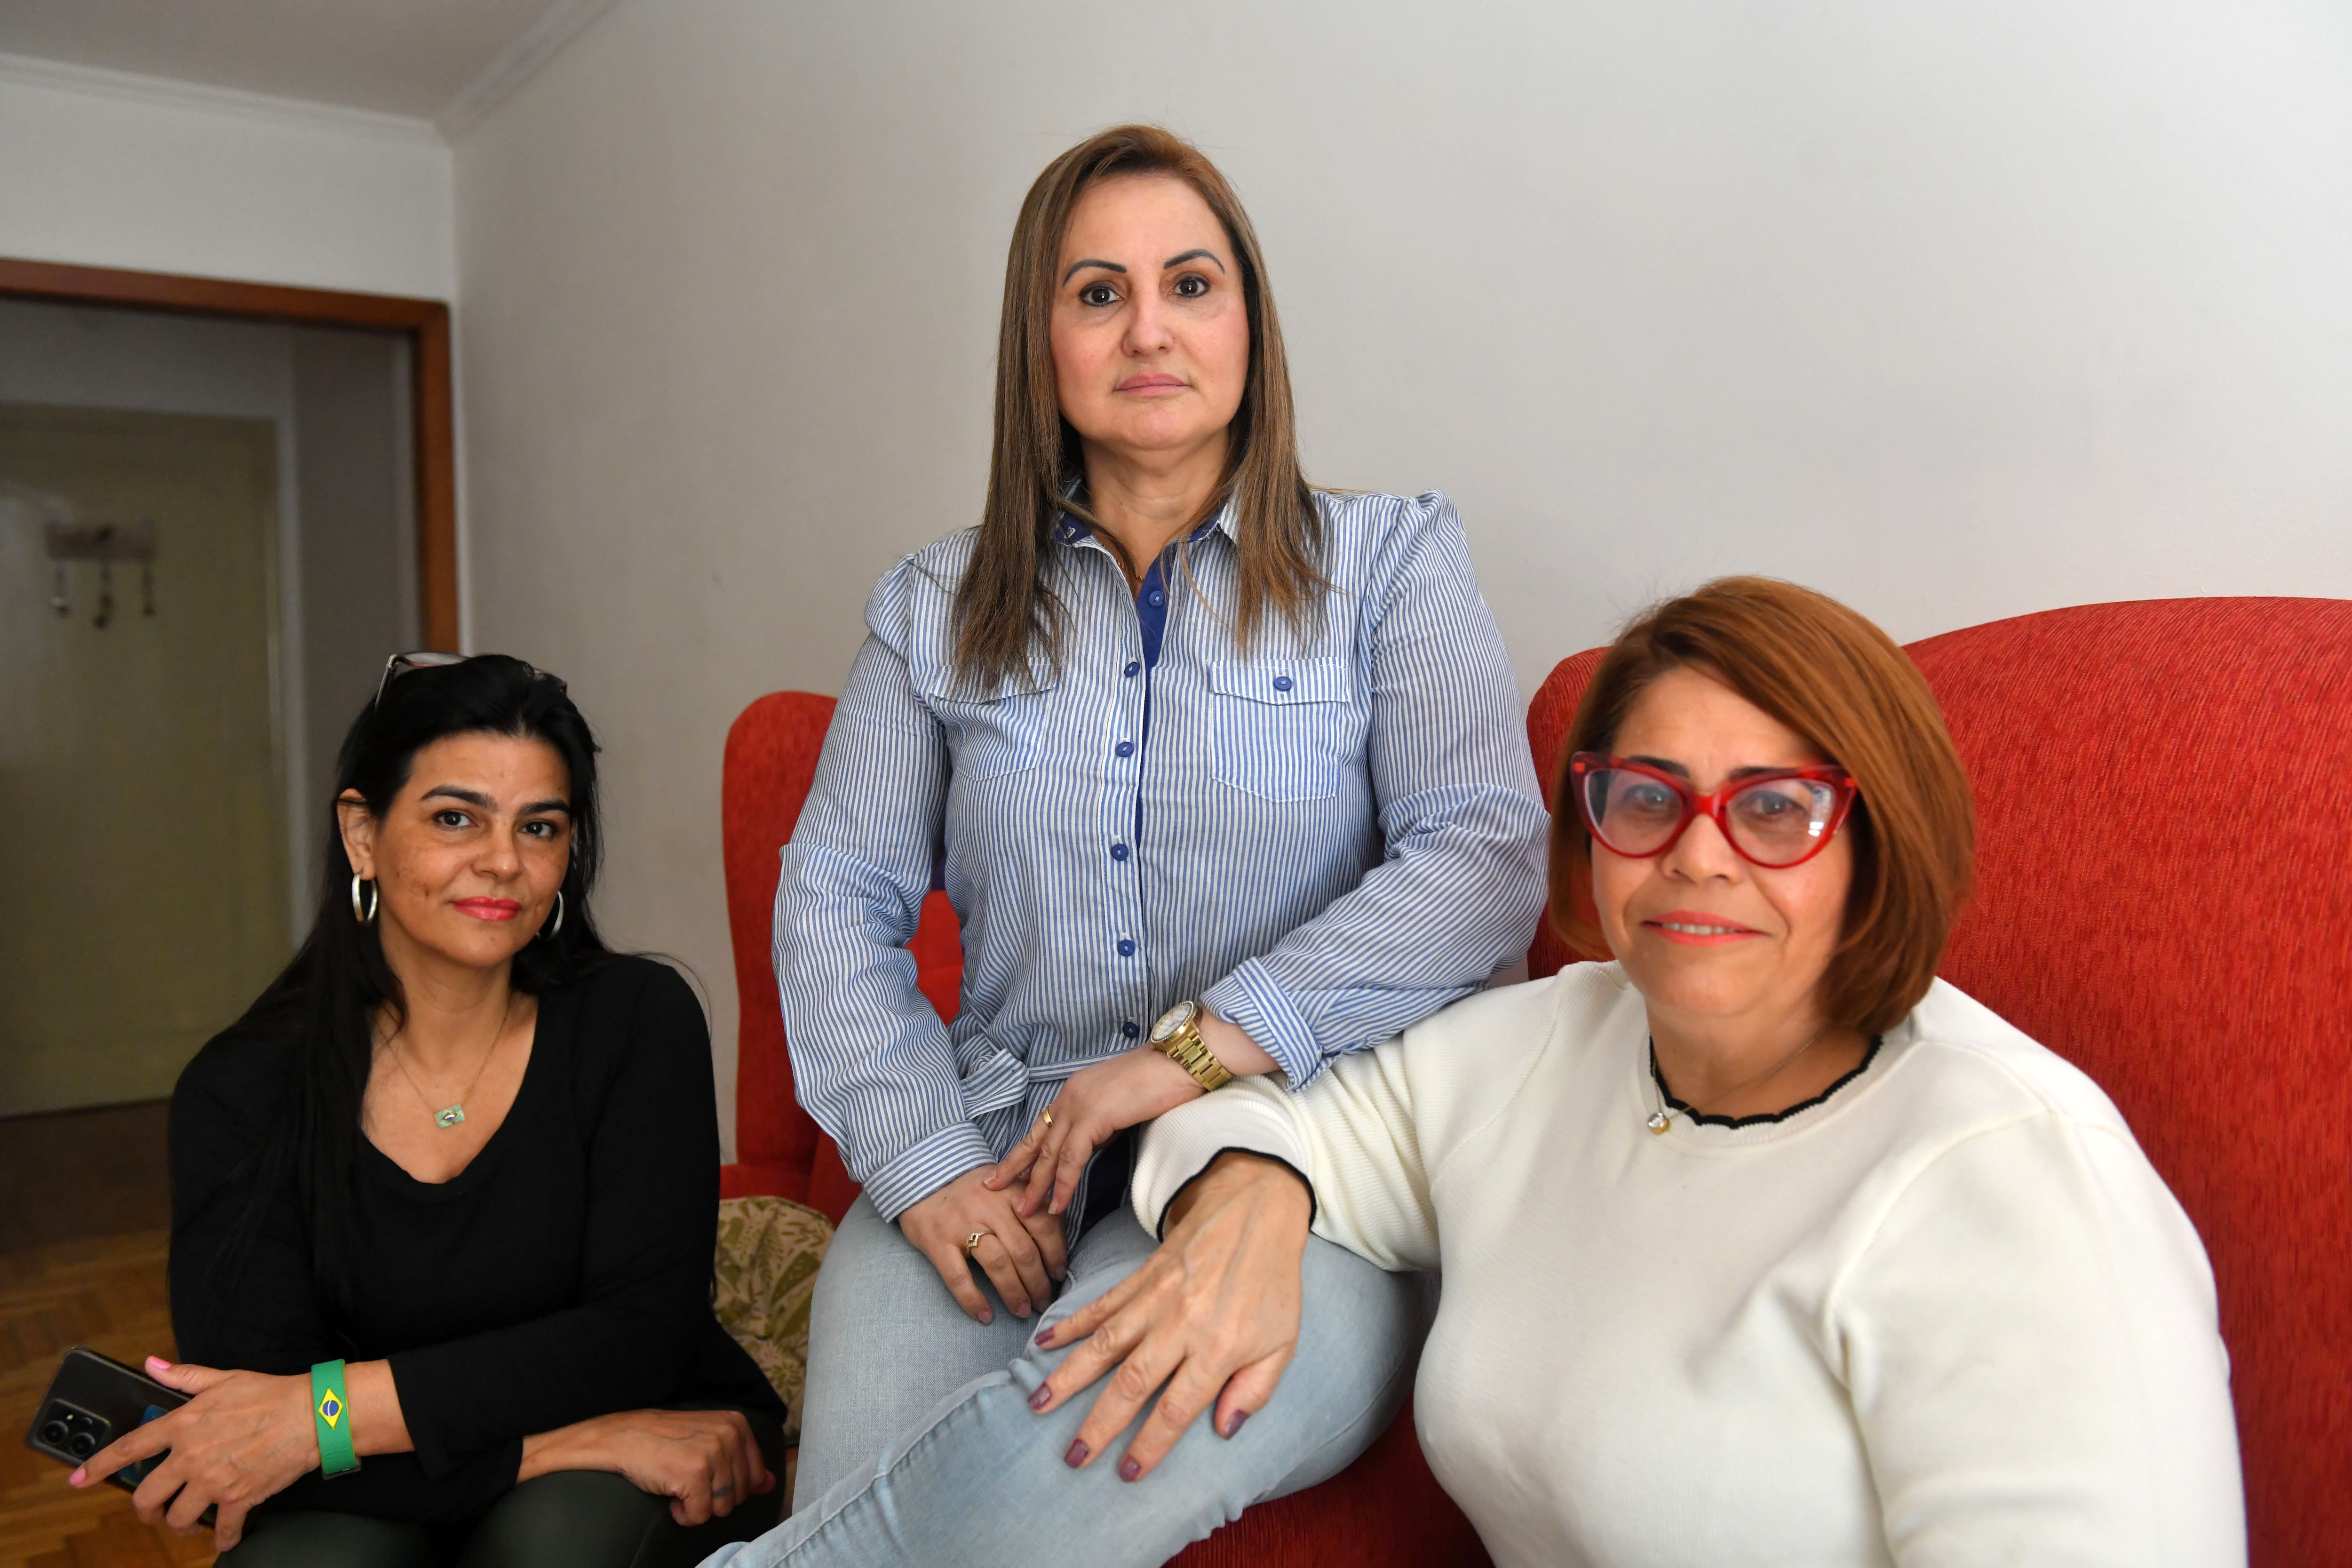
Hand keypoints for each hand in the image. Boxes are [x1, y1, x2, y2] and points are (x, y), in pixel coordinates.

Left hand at [72, 1358, 317, 1550]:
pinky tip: (225, 1537)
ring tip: (189, 1520)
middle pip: (147, 1496)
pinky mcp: (238, 1498)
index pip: (129, 1448)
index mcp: (184, 1424)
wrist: (313, 1415)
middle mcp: (191, 1456)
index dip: (97, 1466)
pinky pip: (222, 1531)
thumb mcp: (226, 1379)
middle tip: (153, 1511)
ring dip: (181, 1524)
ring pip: (178, 1517)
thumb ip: (185, 1377)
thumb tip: (153, 1366)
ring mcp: (213, 1480)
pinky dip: (223, 1539)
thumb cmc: (272, 1394)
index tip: (78, 1479)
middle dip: (146, 1509)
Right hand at [521, 1409, 773, 1526]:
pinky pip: (700, 1516)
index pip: (755, 1476)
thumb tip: (770, 1484)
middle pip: (739, 1495)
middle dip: (714, 1497)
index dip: (730, 1487)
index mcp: (737, 1424)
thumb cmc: (665, 1441)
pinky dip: (683, 1514)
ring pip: (722, 1508)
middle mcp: (729, 1435)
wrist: (623, 1438)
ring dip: (698, 1506)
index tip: (706, 1476)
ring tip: (678, 1484)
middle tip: (687, 1479)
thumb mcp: (709, 1442)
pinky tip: (670, 1496)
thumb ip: (744, 1463)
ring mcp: (712, 1453)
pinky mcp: (694, 1474)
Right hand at [899, 1166, 1070, 1322]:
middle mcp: (988, 1206)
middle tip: (1044, 1301)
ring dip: (1014, 1293)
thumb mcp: (1004, 1184)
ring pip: (997, 1264)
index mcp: (1009, 1191)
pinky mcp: (937, 1242)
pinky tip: (985, 1316)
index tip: (1059, 1274)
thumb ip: (1030, 1203)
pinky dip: (973, 1300)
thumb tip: (1060, 1233)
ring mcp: (961, 1225)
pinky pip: (958, 1277)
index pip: (1043, 1225)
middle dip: (1038, 1281)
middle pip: (1022, 1250)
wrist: (922, 1178)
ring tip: (1022, 1310)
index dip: (1055, 1253)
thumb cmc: (972, 1189)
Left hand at [987, 1047, 1205, 1218]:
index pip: (1043, 1126)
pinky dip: (1063, 1185)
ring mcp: (1079, 1105)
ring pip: (1049, 1154)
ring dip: (1036, 1186)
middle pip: (1036, 1140)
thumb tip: (1095, 1143)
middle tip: (994, 1190)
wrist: (1180, 1061)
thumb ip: (1103, 1122)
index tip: (1010, 1170)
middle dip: (1015, 1168)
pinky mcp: (1094, 1117)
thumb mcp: (1121, 1104)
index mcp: (1075, 1091)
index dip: (1025, 1151)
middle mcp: (1070, 1096)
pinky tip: (1058, 1205)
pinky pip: (1072, 1159)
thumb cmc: (1161, 1081)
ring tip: (1025, 1211)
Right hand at [1028, 1151, 1311, 1481]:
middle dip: (1098, 1423)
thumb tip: (1224, 1431)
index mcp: (1218, 1347)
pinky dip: (1072, 1324)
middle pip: (1132, 1382)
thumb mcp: (1282, 1343)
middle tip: (1072, 1456)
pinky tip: (1044, 1341)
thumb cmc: (1273, 1284)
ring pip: (1104, 1344)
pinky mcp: (1142, 1277)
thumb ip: (1254, 1390)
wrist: (1257, 1210)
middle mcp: (1181, 1325)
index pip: (1177, 1407)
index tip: (1128, 1472)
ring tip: (1038, 1404)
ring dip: (1069, 1376)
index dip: (1151, 1443)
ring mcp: (1156, 1298)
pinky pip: (1101, 1305)